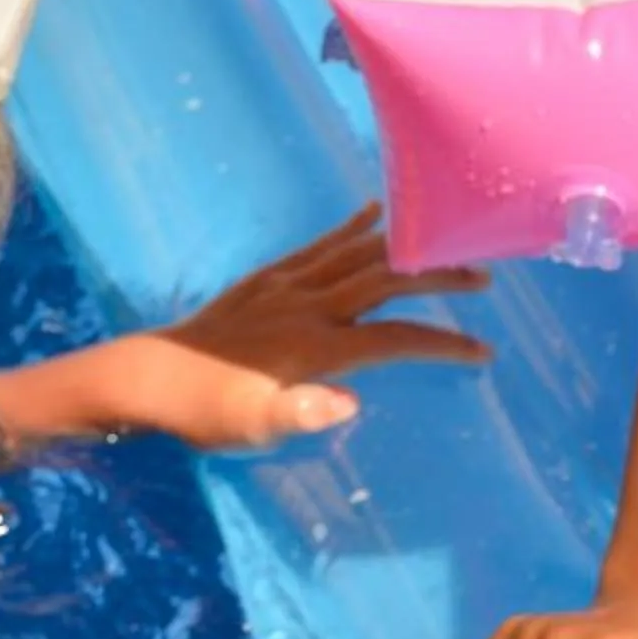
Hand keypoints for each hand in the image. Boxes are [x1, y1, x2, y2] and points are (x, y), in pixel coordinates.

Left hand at [104, 204, 489, 451]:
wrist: (152, 375)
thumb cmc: (207, 412)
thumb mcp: (253, 426)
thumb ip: (301, 412)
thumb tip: (350, 402)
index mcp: (314, 346)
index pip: (394, 339)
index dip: (442, 343)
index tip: (482, 351)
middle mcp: (309, 305)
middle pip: (388, 280)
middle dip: (440, 276)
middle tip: (485, 274)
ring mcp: (289, 284)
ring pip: (360, 254)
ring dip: (408, 247)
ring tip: (449, 239)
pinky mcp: (270, 275)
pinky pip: (321, 244)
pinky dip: (353, 227)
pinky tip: (376, 212)